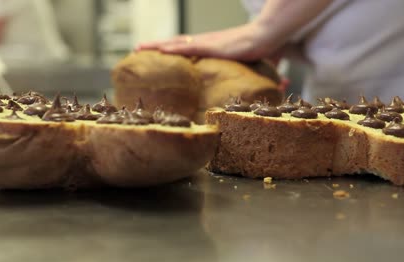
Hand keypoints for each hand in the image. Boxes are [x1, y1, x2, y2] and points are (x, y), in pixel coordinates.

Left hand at [136, 22, 284, 61]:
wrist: (267, 35)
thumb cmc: (256, 47)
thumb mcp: (241, 61)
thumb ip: (238, 71)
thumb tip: (247, 83)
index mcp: (208, 46)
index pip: (183, 46)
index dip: (167, 49)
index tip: (152, 52)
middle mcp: (204, 42)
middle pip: (174, 43)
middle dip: (154, 46)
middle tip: (136, 48)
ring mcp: (207, 43)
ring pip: (176, 43)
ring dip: (157, 46)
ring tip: (140, 48)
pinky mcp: (213, 46)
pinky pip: (189, 47)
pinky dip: (174, 49)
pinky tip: (161, 50)